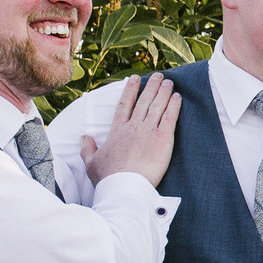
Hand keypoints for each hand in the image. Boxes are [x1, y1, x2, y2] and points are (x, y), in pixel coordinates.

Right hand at [82, 74, 181, 188]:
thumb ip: (87, 148)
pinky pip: (170, 117)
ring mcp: (148, 131)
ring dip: (164, 92)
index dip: (130, 89)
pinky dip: (174, 105)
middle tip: (158, 76)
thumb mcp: (91, 163)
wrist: (124, 187)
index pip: (124, 104)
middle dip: (151, 86)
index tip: (135, 78)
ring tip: (169, 82)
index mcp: (117, 131)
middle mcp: (133, 127)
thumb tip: (84, 137)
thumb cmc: (108, 178)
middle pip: (144, 101)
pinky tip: (178, 96)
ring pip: (157, 105)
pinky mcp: (162, 139)